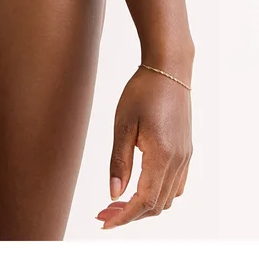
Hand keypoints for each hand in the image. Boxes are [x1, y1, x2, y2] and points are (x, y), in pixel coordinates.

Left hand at [96, 64, 192, 229]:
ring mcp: (185, 157)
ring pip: (168, 198)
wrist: (169, 69)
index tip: (105, 222)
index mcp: (162, 156)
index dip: (124, 216)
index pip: (144, 201)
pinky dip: (158, 193)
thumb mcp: (123, 124)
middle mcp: (178, 161)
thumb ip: (119, 161)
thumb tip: (114, 194)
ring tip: (118, 202)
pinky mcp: (186, 150)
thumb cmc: (142, 91)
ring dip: (144, 206)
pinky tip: (140, 186)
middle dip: (130, 214)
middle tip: (104, 212)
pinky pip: (176, 184)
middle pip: (157, 205)